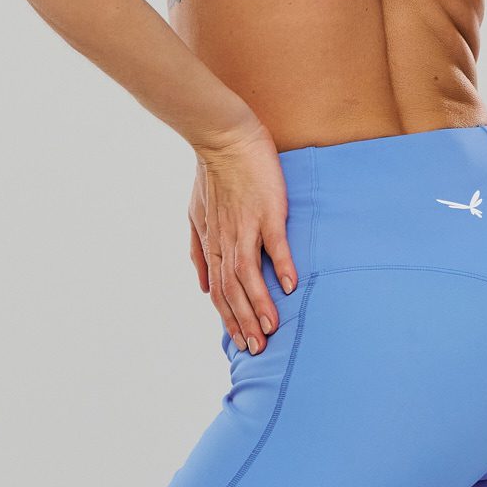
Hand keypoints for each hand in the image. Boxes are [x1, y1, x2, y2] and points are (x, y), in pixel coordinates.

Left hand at [187, 119, 296, 352]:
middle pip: (232, 291)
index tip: (241, 342)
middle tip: (258, 349)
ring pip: (248, 275)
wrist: (223, 138)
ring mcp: (246, 227)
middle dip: (244, 322)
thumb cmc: (212, 176)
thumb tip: (201, 286)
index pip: (219, 291)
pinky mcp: (267, 211)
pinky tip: (291, 286)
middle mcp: (226, 242)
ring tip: (272, 328)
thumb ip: (198, 251)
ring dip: (259, 304)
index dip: (229, 319)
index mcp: (213, 245)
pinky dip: (281, 266)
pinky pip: (274, 244)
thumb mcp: (195, 216)